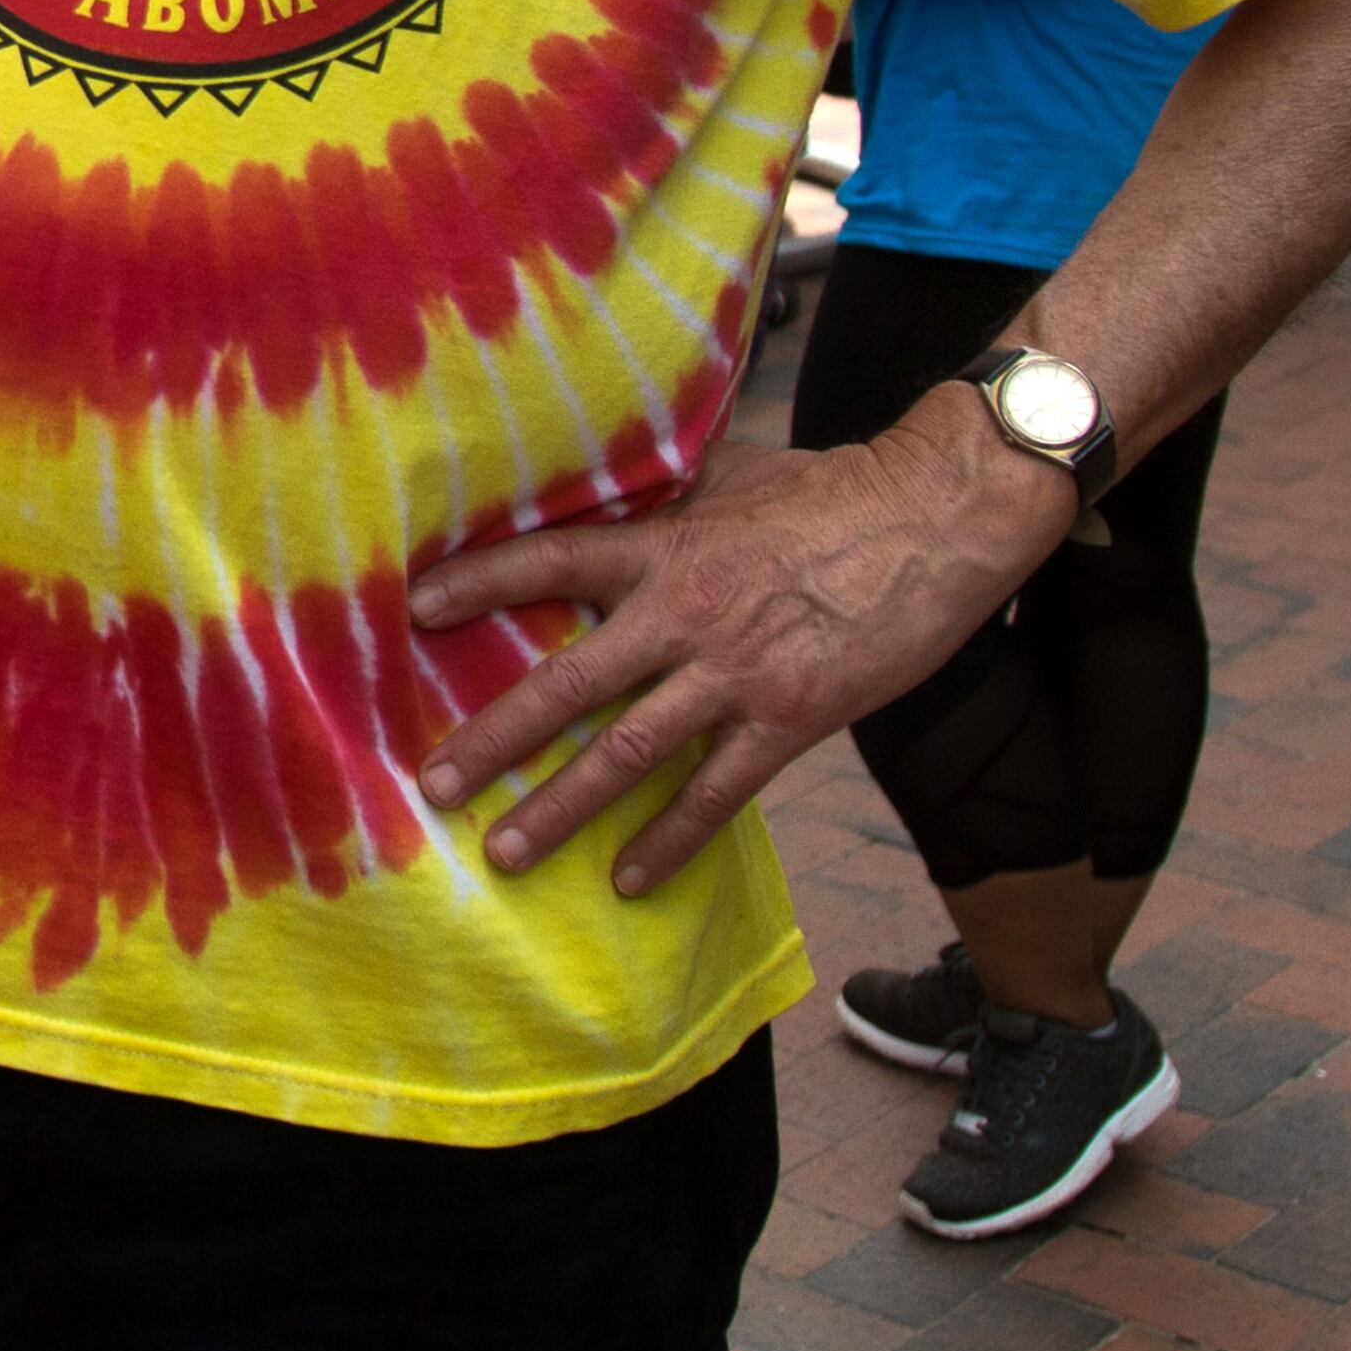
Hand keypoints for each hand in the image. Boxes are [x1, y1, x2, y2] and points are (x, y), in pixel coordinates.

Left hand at [409, 401, 1068, 897]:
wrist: (933, 519)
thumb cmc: (829, 489)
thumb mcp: (731, 471)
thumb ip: (663, 490)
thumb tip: (603, 479)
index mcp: (668, 545)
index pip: (554, 562)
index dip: (482, 585)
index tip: (417, 610)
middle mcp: (687, 613)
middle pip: (569, 682)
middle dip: (495, 738)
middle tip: (433, 786)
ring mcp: (737, 673)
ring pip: (630, 753)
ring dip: (563, 808)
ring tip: (507, 852)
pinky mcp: (790, 720)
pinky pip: (717, 794)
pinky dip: (671, 842)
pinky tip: (630, 879)